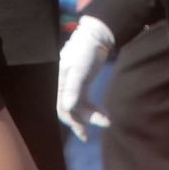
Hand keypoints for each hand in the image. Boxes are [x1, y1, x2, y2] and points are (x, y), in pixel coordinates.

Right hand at [57, 16, 114, 140]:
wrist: (97, 36)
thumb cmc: (86, 51)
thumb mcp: (79, 70)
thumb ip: (73, 89)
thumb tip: (67, 108)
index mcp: (61, 84)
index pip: (62, 108)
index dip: (71, 122)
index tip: (83, 133)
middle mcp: (66, 86)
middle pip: (71, 109)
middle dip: (82, 121)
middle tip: (94, 133)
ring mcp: (75, 85)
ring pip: (80, 106)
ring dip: (92, 115)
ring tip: (107, 120)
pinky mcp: (84, 82)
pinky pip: (86, 100)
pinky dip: (94, 108)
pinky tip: (104, 113)